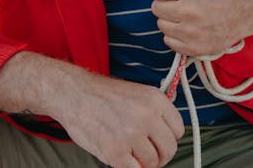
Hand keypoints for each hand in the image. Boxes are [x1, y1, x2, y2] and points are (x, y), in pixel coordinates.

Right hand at [0, 52, 183, 167]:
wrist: (74, 93)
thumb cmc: (103, 95)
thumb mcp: (138, 93)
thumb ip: (155, 112)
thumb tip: (168, 134)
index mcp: (156, 99)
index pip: (178, 130)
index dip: (168, 138)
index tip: (159, 141)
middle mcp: (147, 116)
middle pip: (169, 148)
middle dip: (160, 156)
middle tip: (150, 156)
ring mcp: (131, 134)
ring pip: (153, 162)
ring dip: (144, 163)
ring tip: (133, 156)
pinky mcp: (115, 152)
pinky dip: (131, 167)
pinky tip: (123, 159)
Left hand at [146, 0, 252, 55]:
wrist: (243, 11)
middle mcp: (191, 10)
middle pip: (156, 7)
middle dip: (166, 2)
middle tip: (182, 1)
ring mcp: (193, 32)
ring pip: (161, 25)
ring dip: (170, 19)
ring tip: (187, 14)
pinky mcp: (195, 48)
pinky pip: (168, 41)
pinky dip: (176, 34)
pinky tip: (189, 27)